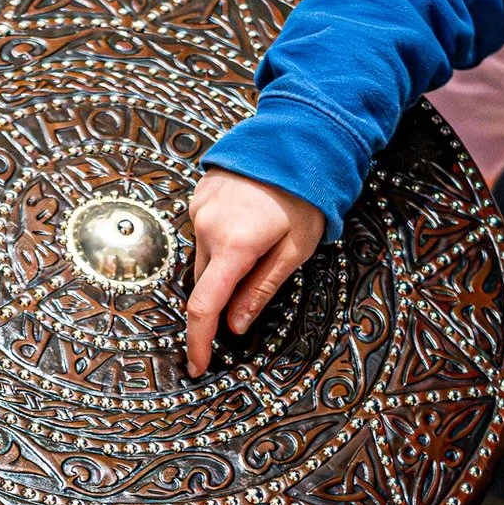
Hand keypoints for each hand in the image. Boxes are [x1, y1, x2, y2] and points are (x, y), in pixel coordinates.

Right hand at [184, 169, 324, 376]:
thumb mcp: (295, 249)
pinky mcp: (197, 195)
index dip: (199, 341)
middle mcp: (207, 227)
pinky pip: (203, 231)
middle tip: (259, 275)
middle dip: (223, 294)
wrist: (296, 139)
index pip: (205, 307)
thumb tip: (235, 326)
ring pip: (204, 257)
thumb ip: (261, 289)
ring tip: (260, 238)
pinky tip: (246, 220)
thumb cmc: (305, 196)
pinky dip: (220, 238)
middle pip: (204, 283)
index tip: (198, 365)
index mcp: (234, 245)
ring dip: (224, 263)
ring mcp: (198, 209)